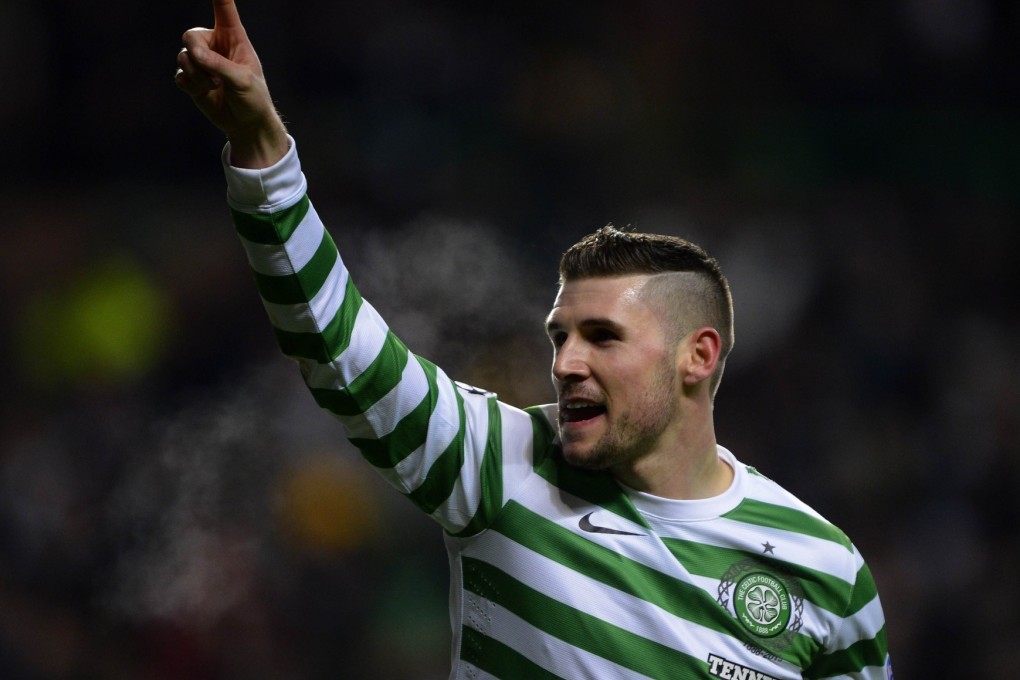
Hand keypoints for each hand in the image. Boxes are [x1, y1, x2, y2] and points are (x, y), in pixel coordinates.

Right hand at [175, 0, 288, 167]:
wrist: (246, 124)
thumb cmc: (253, 98)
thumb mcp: (242, 80)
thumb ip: (219, 65)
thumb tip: (193, 54)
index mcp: (234, 37)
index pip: (224, 9)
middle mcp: (215, 45)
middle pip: (191, 36)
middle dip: (196, 53)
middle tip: (208, 68)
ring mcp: (202, 62)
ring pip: (183, 56)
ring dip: (197, 74)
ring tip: (214, 85)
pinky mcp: (192, 78)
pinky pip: (179, 75)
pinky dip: (190, 84)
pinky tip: (204, 92)